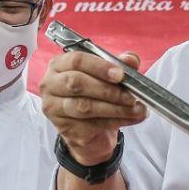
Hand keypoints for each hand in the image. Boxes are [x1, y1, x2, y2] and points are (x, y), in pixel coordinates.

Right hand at [39, 51, 147, 165]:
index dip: (100, 67)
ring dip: (115, 108)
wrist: (90, 129)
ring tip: (137, 109)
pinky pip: (93, 124)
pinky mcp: (65, 128)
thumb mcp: (108, 76)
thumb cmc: (95, 94)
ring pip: (85, 107)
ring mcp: (55, 109)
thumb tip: (131, 59)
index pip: (76, 60)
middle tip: (131, 96)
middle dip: (108, 90)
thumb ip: (120, 65)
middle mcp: (51, 85)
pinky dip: (116, 121)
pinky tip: (132, 118)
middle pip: (77, 84)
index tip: (120, 74)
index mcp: (59, 65)